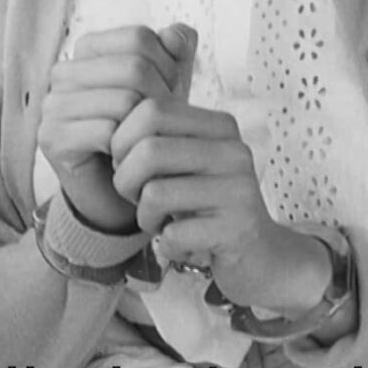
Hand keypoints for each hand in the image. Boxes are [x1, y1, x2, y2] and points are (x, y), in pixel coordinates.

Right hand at [39, 24, 196, 232]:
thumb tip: (177, 33)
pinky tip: (129, 161)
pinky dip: (128, 149)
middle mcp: (64, 72)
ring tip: (148, 144)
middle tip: (165, 128)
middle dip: (162, 99)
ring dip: (147, 129)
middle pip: (133, 67)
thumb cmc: (142, 136)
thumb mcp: (167, 90)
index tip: (170, 97)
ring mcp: (52, 105)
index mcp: (88, 51)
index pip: (139, 38)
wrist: (118, 195)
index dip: (168, 67)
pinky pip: (106, 132)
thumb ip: (177, 56)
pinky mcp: (51, 138)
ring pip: (123, 100)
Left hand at [110, 99, 331, 313]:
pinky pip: (173, 235)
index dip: (122, 142)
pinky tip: (185, 247)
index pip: (150, 110)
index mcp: (219, 126)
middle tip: (138, 201)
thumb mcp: (185, 165)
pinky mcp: (237, 230)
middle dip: (126, 182)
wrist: (262, 256)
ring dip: (145, 218)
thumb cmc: (208, 208)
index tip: (129, 167)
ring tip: (162, 224)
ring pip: (155, 193)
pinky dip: (168, 247)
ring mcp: (239, 190)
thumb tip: (106, 129)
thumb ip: (155, 140)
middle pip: (148, 150)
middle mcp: (233, 151)